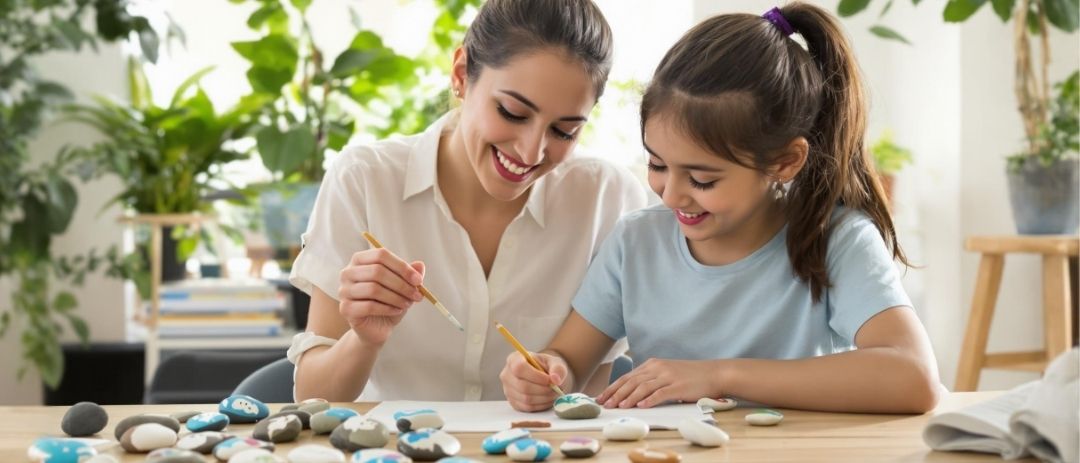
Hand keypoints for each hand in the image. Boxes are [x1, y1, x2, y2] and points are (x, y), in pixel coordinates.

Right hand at [338, 248, 425, 346]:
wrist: (377, 327)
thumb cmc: (388, 302)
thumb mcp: (402, 286)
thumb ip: (410, 274)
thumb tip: (420, 265)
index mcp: (360, 260)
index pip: (381, 255)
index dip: (402, 267)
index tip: (418, 280)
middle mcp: (348, 273)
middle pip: (377, 271)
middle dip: (401, 284)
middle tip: (416, 295)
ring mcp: (344, 291)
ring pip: (374, 289)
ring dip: (396, 297)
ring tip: (408, 304)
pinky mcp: (345, 309)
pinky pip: (369, 306)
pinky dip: (388, 308)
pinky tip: (397, 311)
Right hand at [500, 351, 567, 411]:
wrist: (545, 377)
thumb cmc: (547, 367)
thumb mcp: (555, 363)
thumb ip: (558, 369)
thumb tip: (555, 379)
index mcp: (514, 359)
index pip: (519, 368)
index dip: (535, 376)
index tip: (549, 379)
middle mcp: (507, 375)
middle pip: (522, 386)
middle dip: (542, 389)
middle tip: (555, 388)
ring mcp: (508, 390)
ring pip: (526, 398)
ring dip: (544, 398)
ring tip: (554, 392)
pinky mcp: (513, 402)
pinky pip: (527, 407)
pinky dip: (541, 405)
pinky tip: (548, 398)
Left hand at [597, 358, 719, 408]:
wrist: (714, 374)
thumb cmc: (690, 376)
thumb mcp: (666, 374)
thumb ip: (650, 380)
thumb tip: (631, 394)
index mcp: (652, 364)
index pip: (627, 377)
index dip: (612, 387)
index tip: (600, 397)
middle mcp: (658, 368)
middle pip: (631, 381)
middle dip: (615, 393)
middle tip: (604, 404)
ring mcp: (668, 377)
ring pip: (643, 387)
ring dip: (629, 397)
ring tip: (619, 406)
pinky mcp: (678, 386)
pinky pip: (661, 393)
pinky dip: (649, 400)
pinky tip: (641, 406)